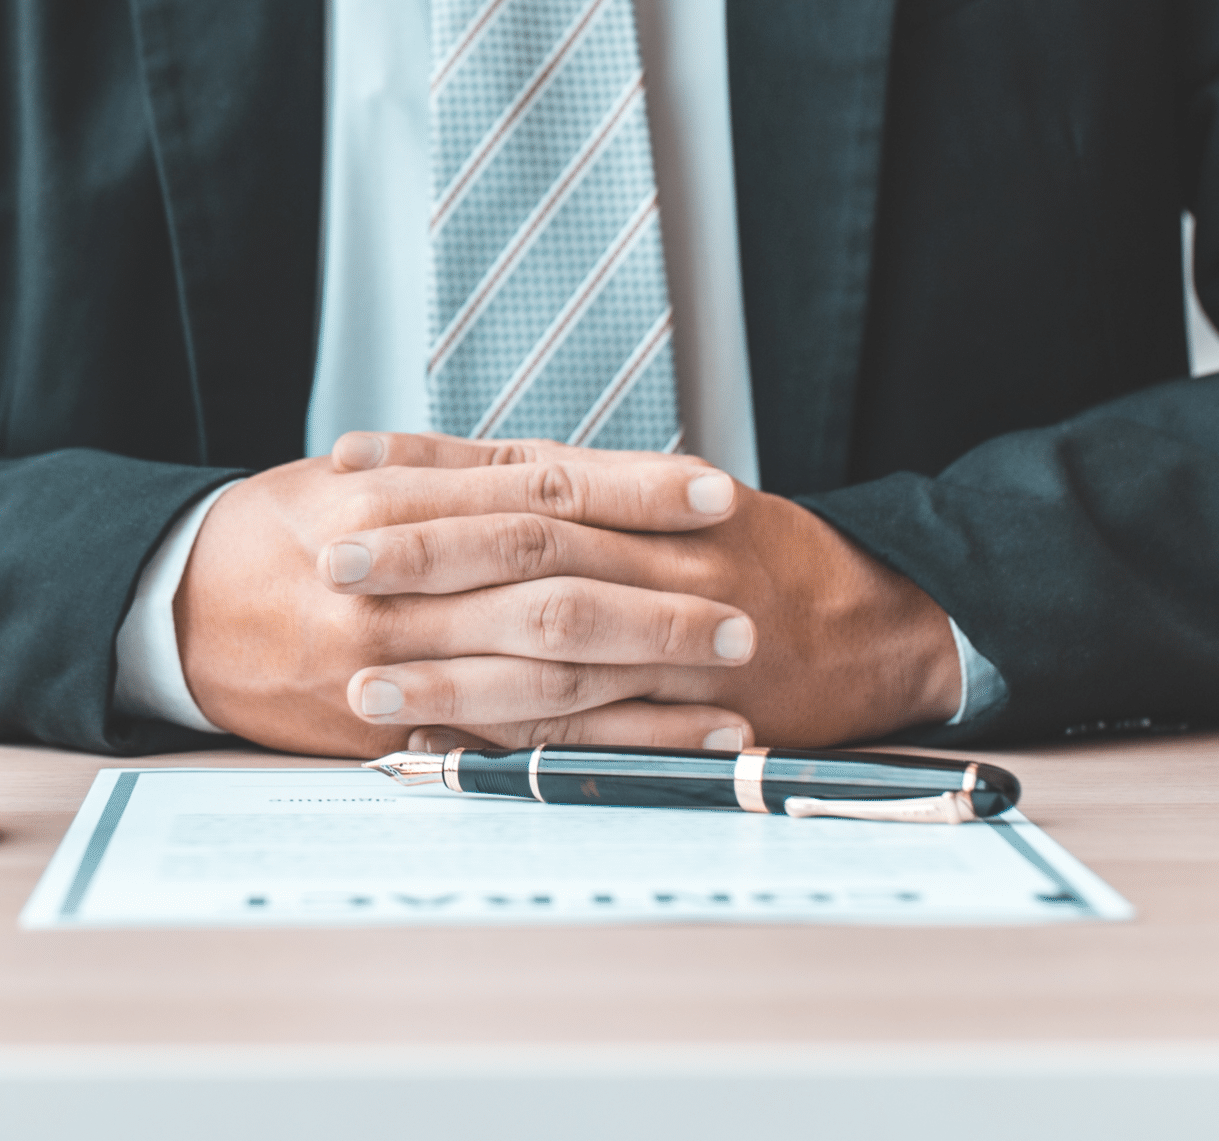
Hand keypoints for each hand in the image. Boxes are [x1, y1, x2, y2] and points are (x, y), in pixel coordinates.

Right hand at [174, 437, 755, 757]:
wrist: (175, 612)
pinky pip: (506, 742)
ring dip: (644, 687)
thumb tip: (575, 471)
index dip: (630, 489)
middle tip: (743, 611)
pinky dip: (594, 746)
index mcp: (391, 500)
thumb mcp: (355, 477)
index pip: (534, 488)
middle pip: (549, 586)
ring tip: (731, 687)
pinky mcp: (390, 727)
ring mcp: (391, 661)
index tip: (714, 491)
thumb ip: (460, 473)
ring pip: (536, 675)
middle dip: (656, 601)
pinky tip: (665, 746)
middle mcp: (393, 582)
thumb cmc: (279, 533)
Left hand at [323, 433, 962, 751]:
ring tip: (360, 683)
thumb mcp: (680, 500)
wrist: (887, 623)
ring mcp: (679, 634)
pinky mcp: (695, 712)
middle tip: (331, 563)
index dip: (430, 468)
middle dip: (422, 554)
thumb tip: (457, 475)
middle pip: (525, 544)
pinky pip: (595, 728)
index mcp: (648, 496)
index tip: (343, 468)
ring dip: (450, 670)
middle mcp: (660, 553)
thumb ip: (582, 490)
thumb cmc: (767, 559)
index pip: (522, 469)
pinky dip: (517, 740)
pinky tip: (442, 750)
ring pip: (550, 646)